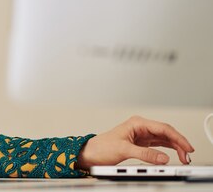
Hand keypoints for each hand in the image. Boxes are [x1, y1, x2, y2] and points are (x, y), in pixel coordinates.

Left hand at [76, 115, 194, 169]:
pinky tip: (175, 154)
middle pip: (165, 132)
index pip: (162, 128)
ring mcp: (141, 135)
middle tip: (187, 155)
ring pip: (164, 139)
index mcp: (136, 123)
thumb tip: (163, 157)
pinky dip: (168, 150)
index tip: (186, 147)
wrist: (91, 153)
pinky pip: (159, 145)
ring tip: (184, 157)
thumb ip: (145, 154)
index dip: (177, 137)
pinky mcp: (141, 143)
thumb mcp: (124, 150)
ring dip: (175, 147)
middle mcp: (140, 127)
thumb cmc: (102, 147)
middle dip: (178, 143)